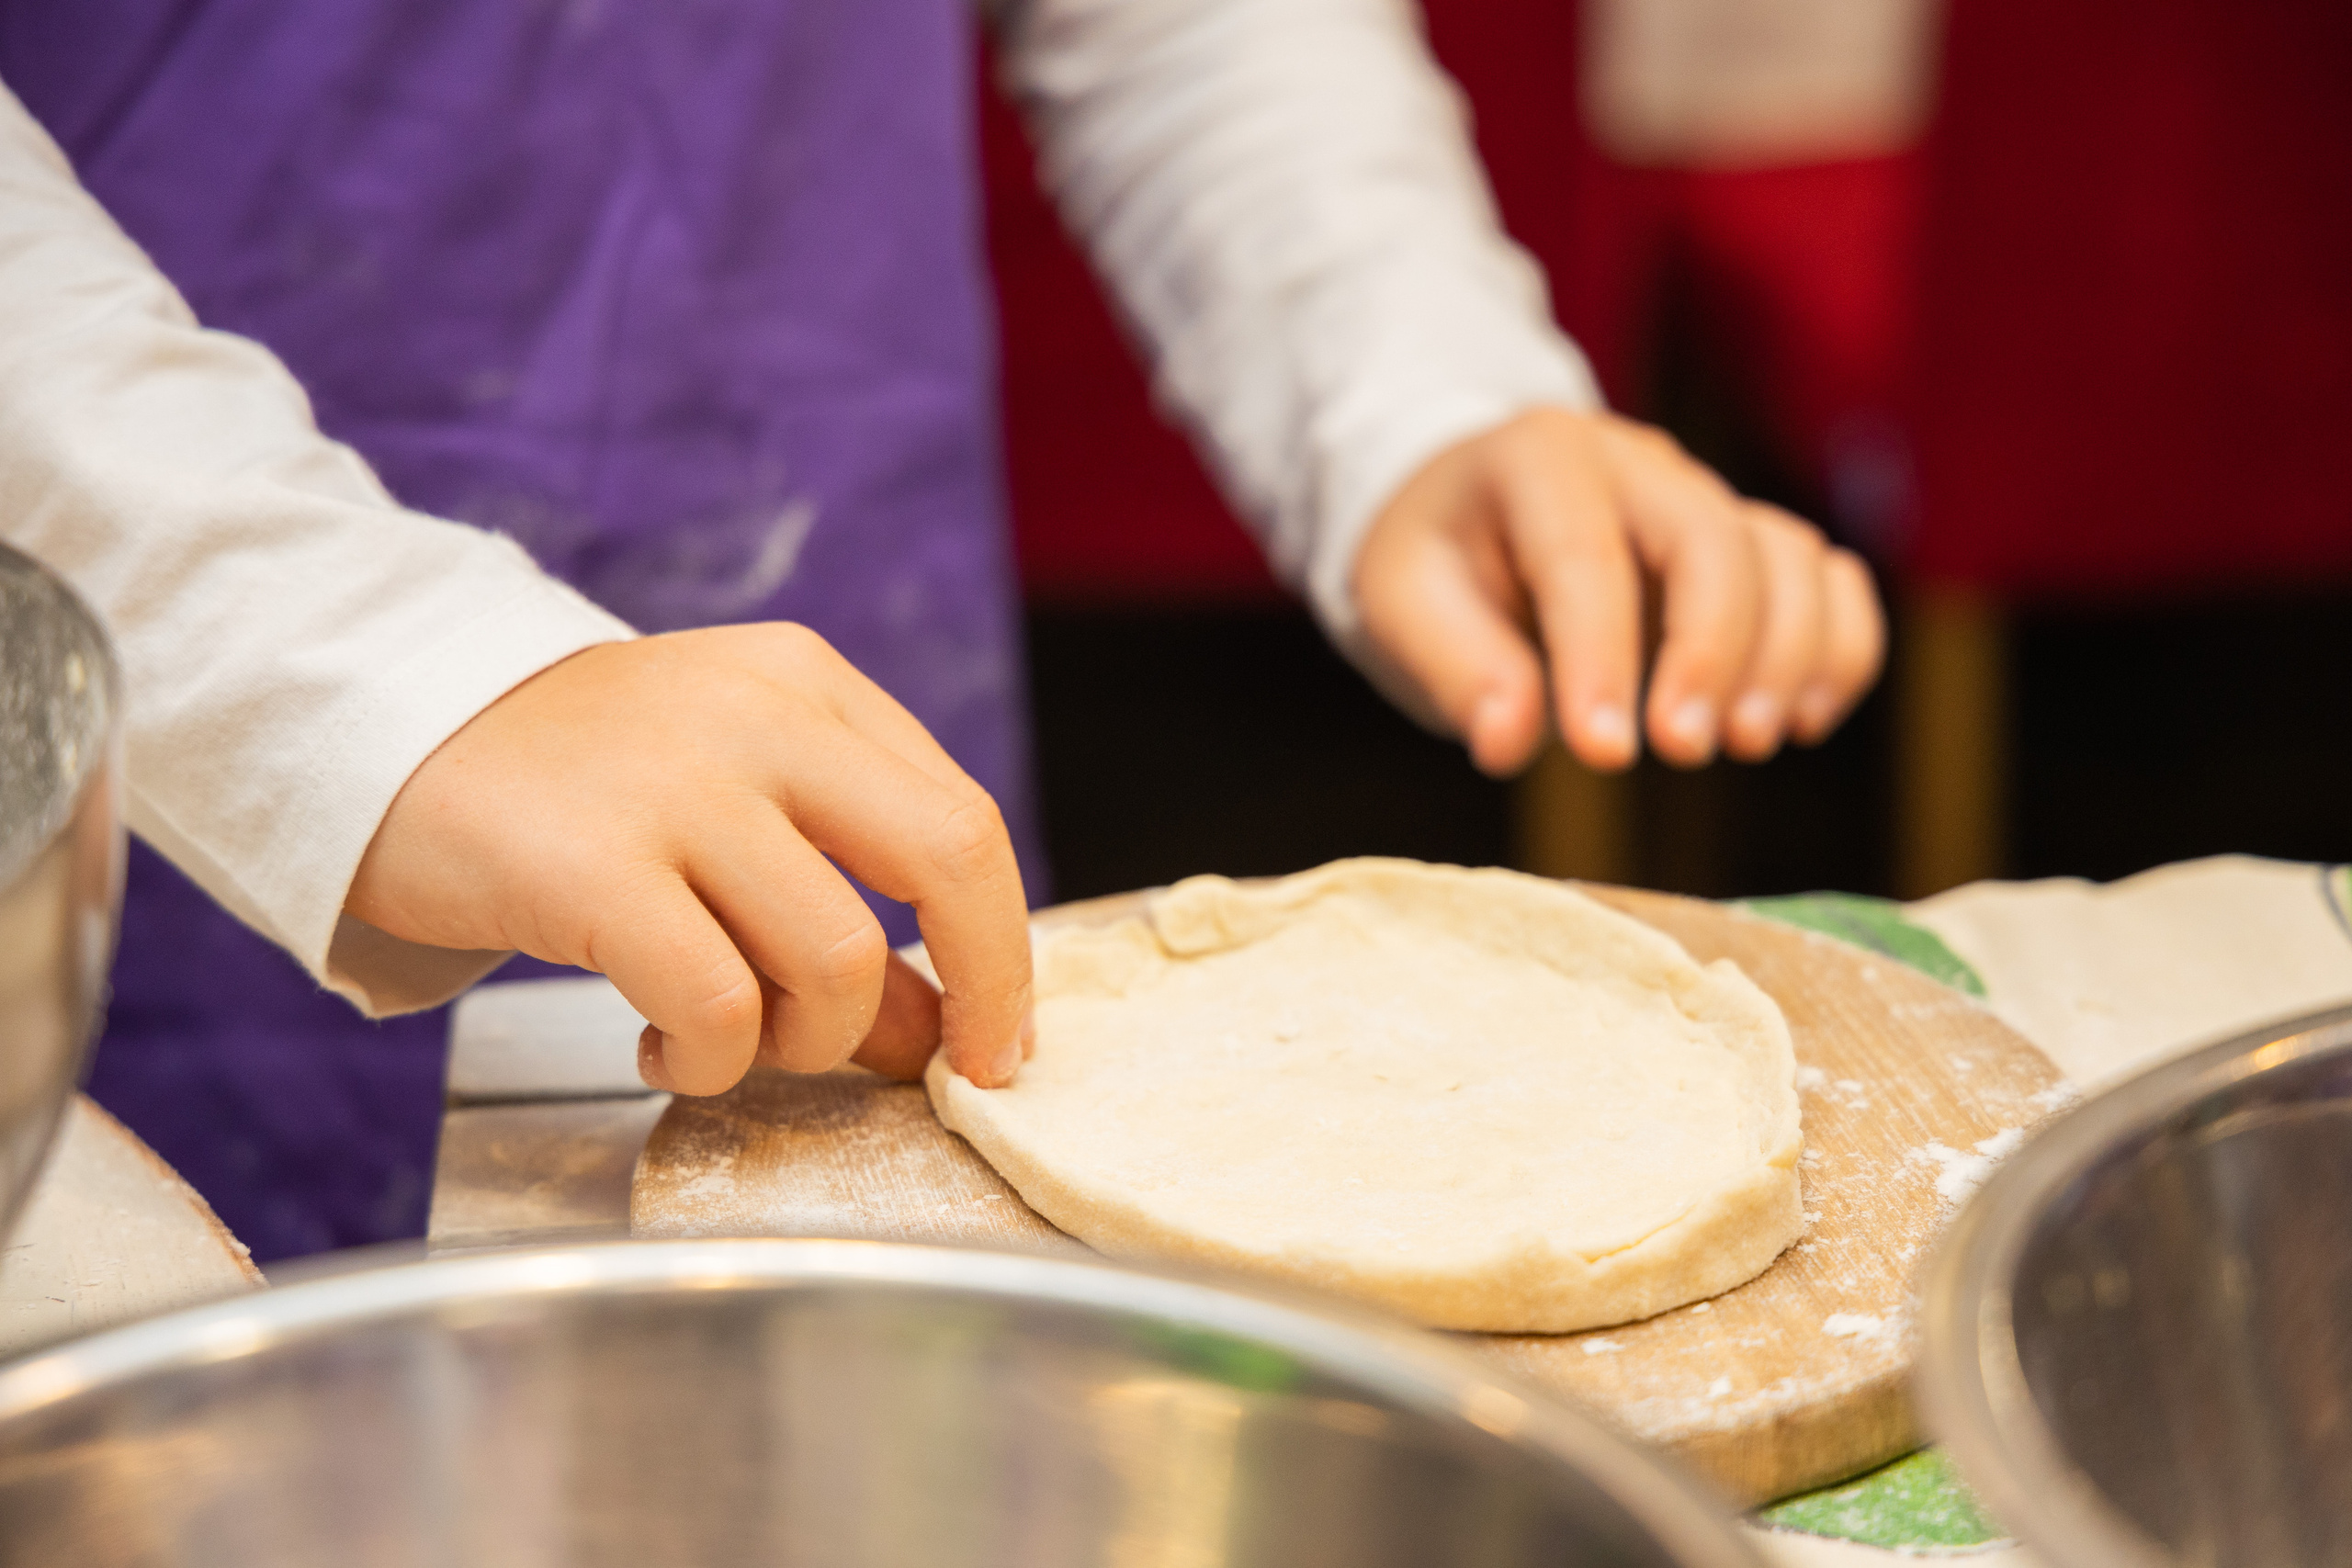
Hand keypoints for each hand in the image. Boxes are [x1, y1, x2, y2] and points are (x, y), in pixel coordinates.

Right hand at [345, 625, 1033, 1095]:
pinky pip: (718, 1004)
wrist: (380, 726)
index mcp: (807, 686)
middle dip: (978, 989)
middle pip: (949, 857)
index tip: (997, 1037)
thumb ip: (831, 897)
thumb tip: (931, 1031)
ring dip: (803, 1042)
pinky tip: (666, 1047)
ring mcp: (676, 785)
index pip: (963, 821)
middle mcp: (760, 717)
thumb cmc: (574, 783)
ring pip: (834, 958)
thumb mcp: (725, 803)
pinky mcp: (590, 865)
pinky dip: (713, 1058)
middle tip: (946, 1070)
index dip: (1001, 948)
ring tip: (732, 1042)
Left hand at [1354, 406, 1884, 774]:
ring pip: (1788, 555)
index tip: (1604, 753)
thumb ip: (1453, 668)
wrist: (1466, 508)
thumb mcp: (1401, 602)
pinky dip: (1839, 644)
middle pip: (1712, 540)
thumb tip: (1509, 741)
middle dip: (1713, 651)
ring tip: (1750, 744)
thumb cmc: (1435, 559)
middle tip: (1685, 751)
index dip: (1600, 657)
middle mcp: (1638, 465)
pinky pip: (1827, 575)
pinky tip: (1803, 718)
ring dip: (1790, 654)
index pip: (1584, 556)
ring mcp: (1704, 498)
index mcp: (1539, 461)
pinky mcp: (1749, 542)